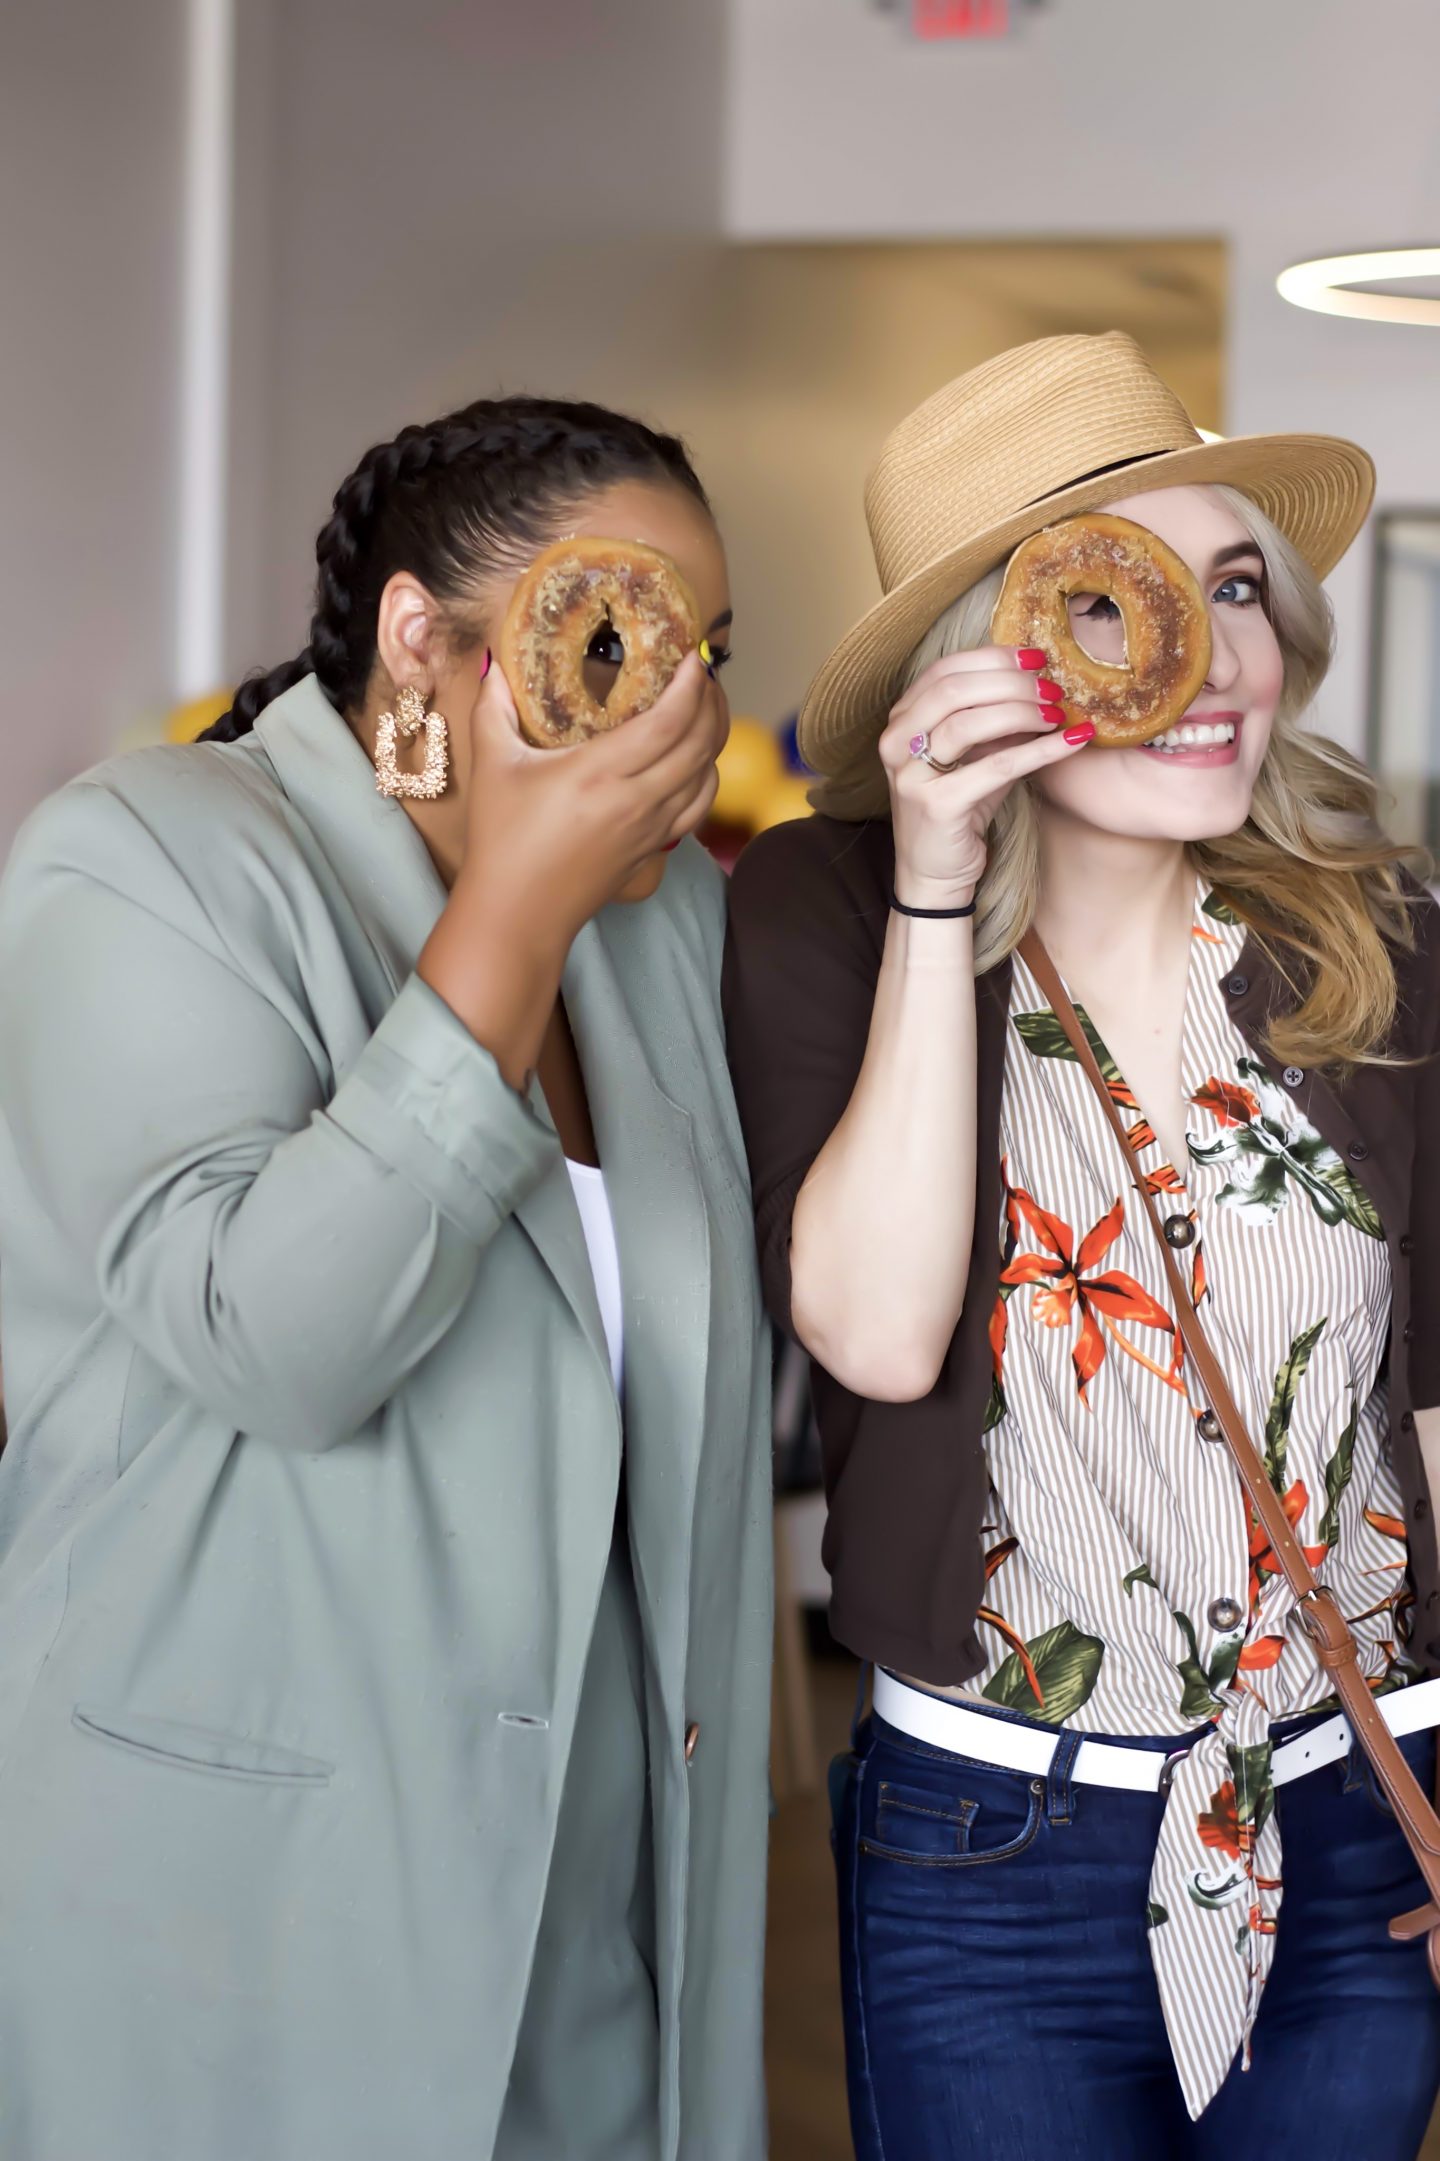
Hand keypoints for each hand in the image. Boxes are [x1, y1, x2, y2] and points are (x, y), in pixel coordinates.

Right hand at [457, 649, 725, 953]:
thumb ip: (494, 708)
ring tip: (705, 707)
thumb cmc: (502, 840)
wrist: (519, 913)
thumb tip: (496, 664)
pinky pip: (699, 805)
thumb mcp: (492, 766)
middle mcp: (636, 800)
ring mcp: (651, 828)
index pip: (669, 722)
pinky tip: (696, 759)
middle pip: (701, 743)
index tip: (695, 655)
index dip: (692, 685)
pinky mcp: (654, 847)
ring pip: (708, 774)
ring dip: (715, 736)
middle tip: (704, 672)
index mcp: (599, 773)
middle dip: (712, 700)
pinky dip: (707, 775)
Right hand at [880, 647, 1091, 909]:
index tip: (1036, 658)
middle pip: (955, 690)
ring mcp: (912, 775)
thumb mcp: (974, 756)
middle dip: (1011, 683)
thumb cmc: (958, 809)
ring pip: (969, 724)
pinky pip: (997, 767)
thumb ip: (995, 720)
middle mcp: (896, 743)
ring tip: (1058, 713)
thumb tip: (1040, 682)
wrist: (934, 873)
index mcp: (901, 721)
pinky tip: (1070, 742)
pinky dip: (1039, 751)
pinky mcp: (937, 805)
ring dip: (1023, 712)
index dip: (993, 658)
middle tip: (1052, 688)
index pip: (945, 670)